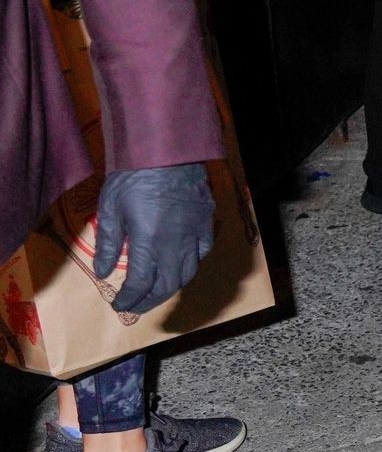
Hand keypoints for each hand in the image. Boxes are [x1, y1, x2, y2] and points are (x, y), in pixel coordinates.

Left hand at [93, 165, 214, 314]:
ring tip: (158, 290)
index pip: (141, 284)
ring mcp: (195, 231)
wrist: (167, 147)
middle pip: (167, 284)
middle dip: (150, 300)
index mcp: (150, 242)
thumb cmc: (133, 175)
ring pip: (188, 272)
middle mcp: (176, 243)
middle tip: (136, 304)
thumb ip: (110, 243)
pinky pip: (203, 250)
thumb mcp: (111, 208)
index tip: (119, 304)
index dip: (130, 299)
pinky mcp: (206, 218)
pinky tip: (182, 262)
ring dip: (171, 287)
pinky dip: (191, 263)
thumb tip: (105, 271)